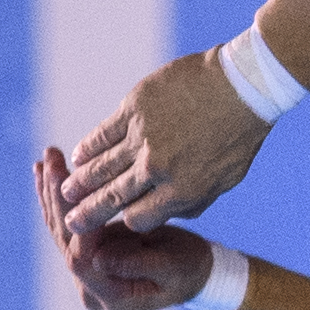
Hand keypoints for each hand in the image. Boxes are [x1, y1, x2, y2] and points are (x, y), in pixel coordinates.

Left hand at [34, 148, 218, 309]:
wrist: (193, 272)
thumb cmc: (190, 269)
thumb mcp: (174, 268)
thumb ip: (139, 265)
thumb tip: (99, 259)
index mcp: (113, 296)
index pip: (82, 258)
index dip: (77, 223)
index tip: (77, 187)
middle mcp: (92, 287)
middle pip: (65, 240)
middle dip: (57, 198)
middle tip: (51, 161)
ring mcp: (87, 271)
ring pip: (60, 229)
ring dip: (51, 193)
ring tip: (46, 160)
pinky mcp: (86, 253)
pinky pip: (66, 224)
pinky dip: (56, 197)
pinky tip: (46, 172)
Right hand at [49, 48, 269, 237]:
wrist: (243, 86)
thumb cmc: (239, 136)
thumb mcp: (224, 180)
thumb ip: (194, 199)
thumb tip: (165, 213)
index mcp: (182, 191)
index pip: (140, 218)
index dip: (126, 222)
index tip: (115, 223)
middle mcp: (158, 168)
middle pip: (113, 197)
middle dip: (88, 214)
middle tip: (70, 223)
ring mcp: (143, 137)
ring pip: (102, 167)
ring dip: (80, 182)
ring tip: (66, 193)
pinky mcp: (134, 107)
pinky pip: (103, 133)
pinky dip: (87, 147)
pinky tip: (76, 157)